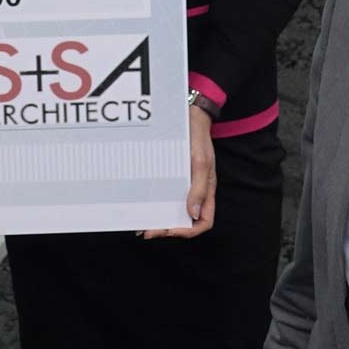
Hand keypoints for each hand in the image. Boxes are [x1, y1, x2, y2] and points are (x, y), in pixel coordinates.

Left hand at [144, 99, 215, 238]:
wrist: (189, 117)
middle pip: (185, 220)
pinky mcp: (173, 177)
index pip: (203, 222)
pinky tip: (143, 205)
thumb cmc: (198, 138)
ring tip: (142, 223)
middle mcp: (195, 192)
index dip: (188, 231)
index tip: (170, 230)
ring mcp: (184, 185)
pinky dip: (155, 204)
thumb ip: (199, 188)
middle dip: (167, 229)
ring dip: (160, 219)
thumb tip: (192, 213)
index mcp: (207, 191)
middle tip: (148, 231)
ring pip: (173, 210)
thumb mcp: (201, 162)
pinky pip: (165, 195)